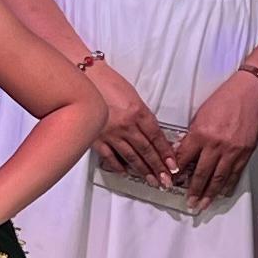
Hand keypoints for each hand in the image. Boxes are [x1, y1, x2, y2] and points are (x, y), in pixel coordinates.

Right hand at [84, 60, 170, 184]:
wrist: (84, 76)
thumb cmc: (108, 82)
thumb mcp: (133, 96)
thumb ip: (142, 116)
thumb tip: (152, 135)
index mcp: (138, 112)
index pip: (157, 137)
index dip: (166, 153)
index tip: (173, 166)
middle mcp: (126, 124)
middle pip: (146, 150)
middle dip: (158, 167)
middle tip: (166, 181)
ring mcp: (111, 133)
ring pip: (131, 156)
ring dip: (143, 170)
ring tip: (152, 180)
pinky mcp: (96, 137)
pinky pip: (109, 156)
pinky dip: (118, 165)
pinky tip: (125, 172)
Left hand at [170, 71, 257, 212]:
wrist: (252, 94)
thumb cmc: (225, 99)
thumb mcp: (201, 114)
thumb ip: (193, 135)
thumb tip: (184, 152)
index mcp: (200, 134)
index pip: (184, 159)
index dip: (177, 172)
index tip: (172, 182)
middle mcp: (215, 146)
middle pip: (201, 174)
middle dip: (193, 191)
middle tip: (189, 203)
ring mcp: (231, 151)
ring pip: (218, 178)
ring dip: (209, 194)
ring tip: (203, 205)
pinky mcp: (245, 153)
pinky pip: (234, 174)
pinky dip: (228, 185)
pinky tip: (222, 194)